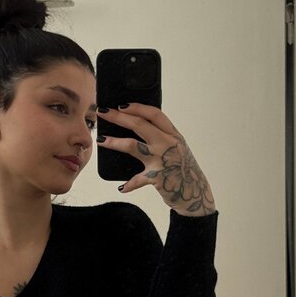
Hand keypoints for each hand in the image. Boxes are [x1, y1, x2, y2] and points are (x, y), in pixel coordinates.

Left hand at [97, 103, 216, 215]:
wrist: (196, 191)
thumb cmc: (183, 168)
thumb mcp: (176, 147)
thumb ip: (161, 137)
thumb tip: (137, 126)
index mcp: (173, 135)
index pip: (154, 114)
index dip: (137, 107)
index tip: (121, 105)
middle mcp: (168, 144)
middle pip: (139, 125)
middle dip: (119, 117)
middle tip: (102, 113)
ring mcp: (162, 160)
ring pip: (133, 146)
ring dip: (114, 142)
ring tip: (100, 141)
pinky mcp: (158, 177)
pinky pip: (138, 179)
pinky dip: (129, 184)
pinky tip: (121, 188)